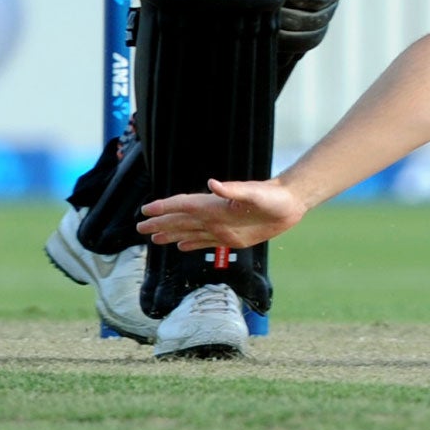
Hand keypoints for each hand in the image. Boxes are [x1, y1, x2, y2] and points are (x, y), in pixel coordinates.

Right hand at [137, 177, 304, 251]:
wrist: (289, 204)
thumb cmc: (273, 197)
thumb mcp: (255, 193)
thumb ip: (233, 189)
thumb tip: (212, 183)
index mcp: (215, 205)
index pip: (183, 206)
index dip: (164, 208)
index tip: (145, 210)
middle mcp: (213, 216)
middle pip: (180, 220)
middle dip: (160, 223)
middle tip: (139, 228)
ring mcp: (220, 227)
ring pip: (188, 232)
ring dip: (170, 235)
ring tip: (153, 238)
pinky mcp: (230, 238)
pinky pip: (204, 242)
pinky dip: (190, 244)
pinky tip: (180, 246)